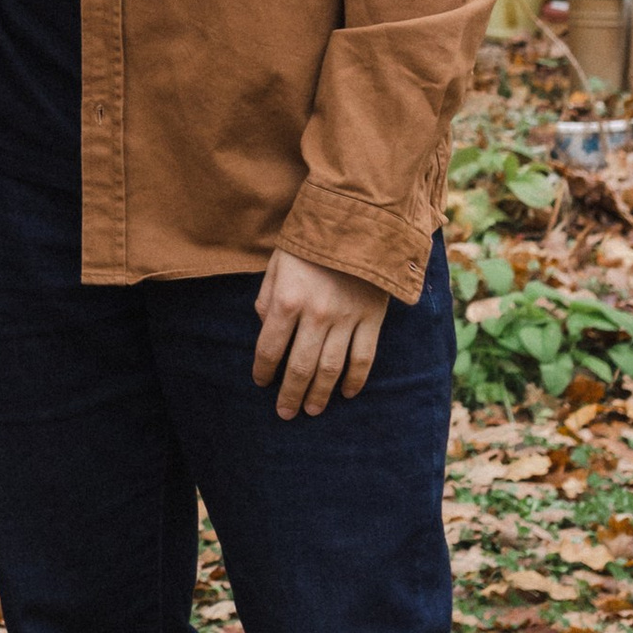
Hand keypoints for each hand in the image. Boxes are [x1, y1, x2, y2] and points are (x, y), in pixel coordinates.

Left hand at [251, 253, 388, 420]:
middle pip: (300, 367)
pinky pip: (363, 357)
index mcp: (287, 300)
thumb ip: (266, 298)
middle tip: (285, 413)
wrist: (358, 219)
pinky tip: (346, 393)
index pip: (269, 348)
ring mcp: (346, 318)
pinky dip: (355, 379)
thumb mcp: (276, 264)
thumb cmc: (309, 242)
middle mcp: (315, 315)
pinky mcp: (372, 318)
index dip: (263, 370)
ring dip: (320, 394)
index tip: (261, 383)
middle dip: (290, 394)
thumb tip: (264, 329)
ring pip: (331, 368)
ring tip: (312, 410)